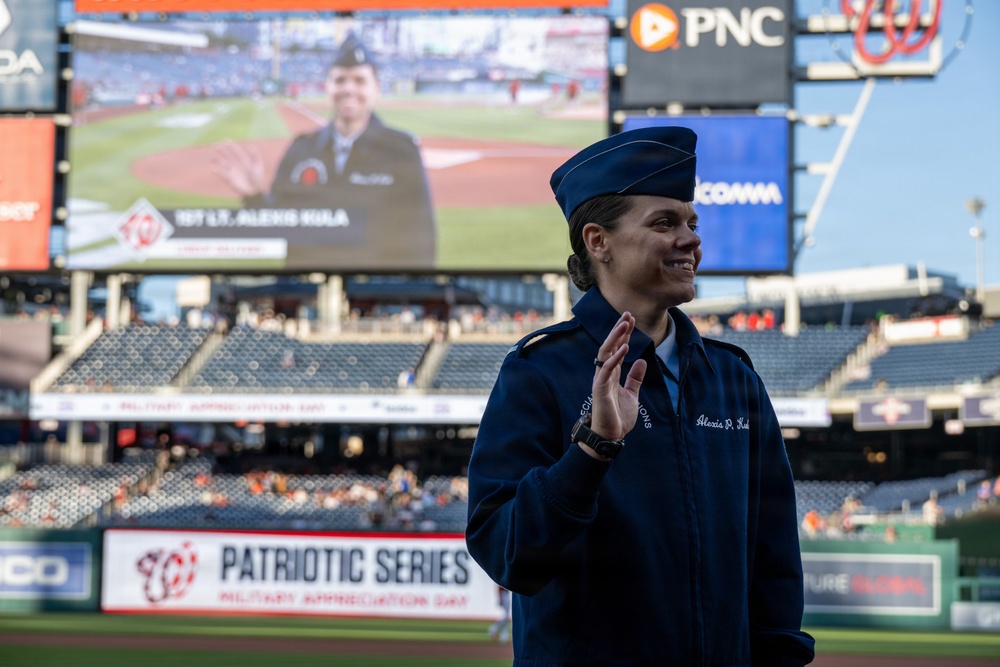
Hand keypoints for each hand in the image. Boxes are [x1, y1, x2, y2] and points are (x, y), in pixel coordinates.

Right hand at [211, 139, 267, 196]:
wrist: (254, 191)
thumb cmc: (257, 179)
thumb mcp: (258, 166)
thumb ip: (255, 156)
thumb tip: (252, 146)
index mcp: (244, 161)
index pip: (236, 151)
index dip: (231, 146)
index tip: (225, 140)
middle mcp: (236, 165)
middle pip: (227, 155)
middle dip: (221, 150)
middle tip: (215, 145)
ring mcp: (232, 171)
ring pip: (222, 163)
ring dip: (216, 159)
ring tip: (211, 155)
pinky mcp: (229, 179)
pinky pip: (221, 174)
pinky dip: (217, 172)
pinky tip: (212, 169)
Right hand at [588, 312, 646, 445]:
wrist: (610, 436)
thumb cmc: (618, 417)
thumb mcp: (632, 394)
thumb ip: (635, 378)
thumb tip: (641, 361)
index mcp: (611, 374)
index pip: (617, 349)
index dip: (624, 335)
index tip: (631, 320)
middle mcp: (604, 374)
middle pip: (610, 346)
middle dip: (619, 330)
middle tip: (627, 314)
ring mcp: (601, 380)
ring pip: (606, 353)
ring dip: (616, 338)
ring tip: (625, 324)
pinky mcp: (600, 389)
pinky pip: (607, 369)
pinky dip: (615, 357)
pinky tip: (624, 347)